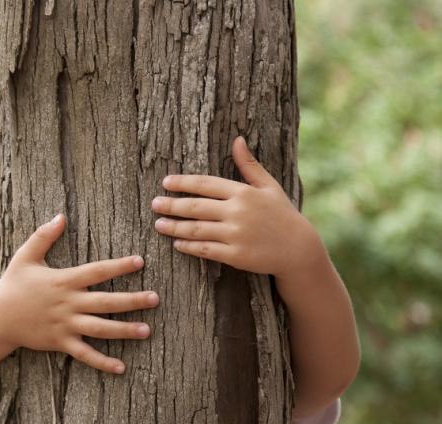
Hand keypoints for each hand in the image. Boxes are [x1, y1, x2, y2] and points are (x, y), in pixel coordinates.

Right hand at [0, 214, 158, 373]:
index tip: (140, 262)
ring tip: (147, 330)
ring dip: (125, 330)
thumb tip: (60, 216)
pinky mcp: (60, 342)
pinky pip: (85, 354)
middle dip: (132, 300)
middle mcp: (68, 303)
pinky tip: (121, 367)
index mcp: (64, 280)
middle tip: (155, 298)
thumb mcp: (26, 257)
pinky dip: (102, 362)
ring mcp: (65, 325)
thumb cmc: (12, 285)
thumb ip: (44, 236)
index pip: (97, 271)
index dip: (119, 266)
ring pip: (100, 328)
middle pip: (106, 301)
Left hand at [151, 136, 323, 277]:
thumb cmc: (282, 214)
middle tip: (154, 204)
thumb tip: (237, 139)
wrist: (298, 249)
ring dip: (174, 227)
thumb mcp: (269, 186)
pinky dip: (188, 246)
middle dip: (171, 205)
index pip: (205, 184)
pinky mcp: (235, 255)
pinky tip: (177, 244)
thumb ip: (249, 165)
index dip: (183, 183)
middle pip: (195, 207)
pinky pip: (205, 249)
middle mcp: (237, 212)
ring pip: (196, 229)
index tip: (166, 183)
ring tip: (158, 224)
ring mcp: (235, 234)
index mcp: (243, 192)